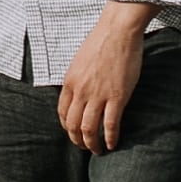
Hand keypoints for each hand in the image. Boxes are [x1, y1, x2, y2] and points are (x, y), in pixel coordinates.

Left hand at [57, 0, 153, 153]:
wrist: (118, 31)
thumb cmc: (100, 42)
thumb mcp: (79, 61)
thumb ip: (77, 79)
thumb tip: (77, 93)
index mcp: (70, 82)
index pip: (62, 113)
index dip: (67, 128)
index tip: (74, 133)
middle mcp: (80, 91)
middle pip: (73, 125)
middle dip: (77, 140)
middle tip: (85, 147)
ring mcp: (98, 95)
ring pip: (89, 129)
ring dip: (92, 144)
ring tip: (97, 150)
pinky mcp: (117, 97)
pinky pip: (110, 125)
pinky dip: (109, 138)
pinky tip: (112, 144)